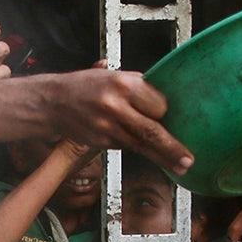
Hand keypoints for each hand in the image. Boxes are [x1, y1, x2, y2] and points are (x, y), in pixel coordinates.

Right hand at [48, 69, 193, 175]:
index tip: (174, 118)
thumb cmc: (84, 86)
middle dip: (173, 147)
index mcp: (123, 83)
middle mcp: (115, 105)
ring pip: (141, 145)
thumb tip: (162, 96)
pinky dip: (136, 147)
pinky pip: (125, 146)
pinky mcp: (100, 142)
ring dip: (162, 157)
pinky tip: (147, 152)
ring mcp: (107, 127)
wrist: (52, 102)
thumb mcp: (111, 75)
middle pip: (152, 130)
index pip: (158, 104)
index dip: (167, 113)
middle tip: (189, 160)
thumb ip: (136, 85)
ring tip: (180, 166)